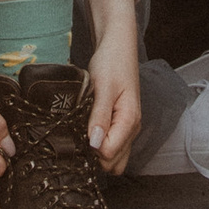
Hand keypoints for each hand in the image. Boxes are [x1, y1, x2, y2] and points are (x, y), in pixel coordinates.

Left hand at [83, 0, 140, 171]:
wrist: (118, 46)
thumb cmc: (112, 62)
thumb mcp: (103, 86)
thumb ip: (100, 116)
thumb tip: (94, 144)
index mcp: (129, 120)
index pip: (109, 154)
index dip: (91, 149)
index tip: (77, 133)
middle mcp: (131, 128)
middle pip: (114, 163)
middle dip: (95, 158)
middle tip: (76, 137)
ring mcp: (127, 128)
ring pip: (113, 158)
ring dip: (96, 153)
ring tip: (80, 134)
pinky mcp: (119, 124)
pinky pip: (112, 146)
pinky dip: (98, 146)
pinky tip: (85, 132)